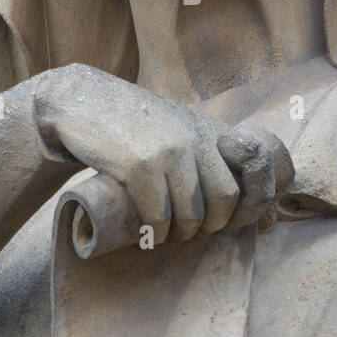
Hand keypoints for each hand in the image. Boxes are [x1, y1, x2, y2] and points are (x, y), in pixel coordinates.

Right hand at [34, 63, 292, 243]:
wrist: (80, 101)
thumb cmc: (131, 124)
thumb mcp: (178, 128)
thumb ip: (206, 153)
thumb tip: (244, 202)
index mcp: (210, 129)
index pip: (255, 169)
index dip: (254, 203)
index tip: (233, 222)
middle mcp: (196, 137)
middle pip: (226, 199)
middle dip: (211, 226)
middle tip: (190, 232)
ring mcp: (170, 150)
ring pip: (193, 214)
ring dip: (180, 235)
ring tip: (165, 234)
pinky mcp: (140, 164)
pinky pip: (159, 216)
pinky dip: (154, 233)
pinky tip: (147, 234)